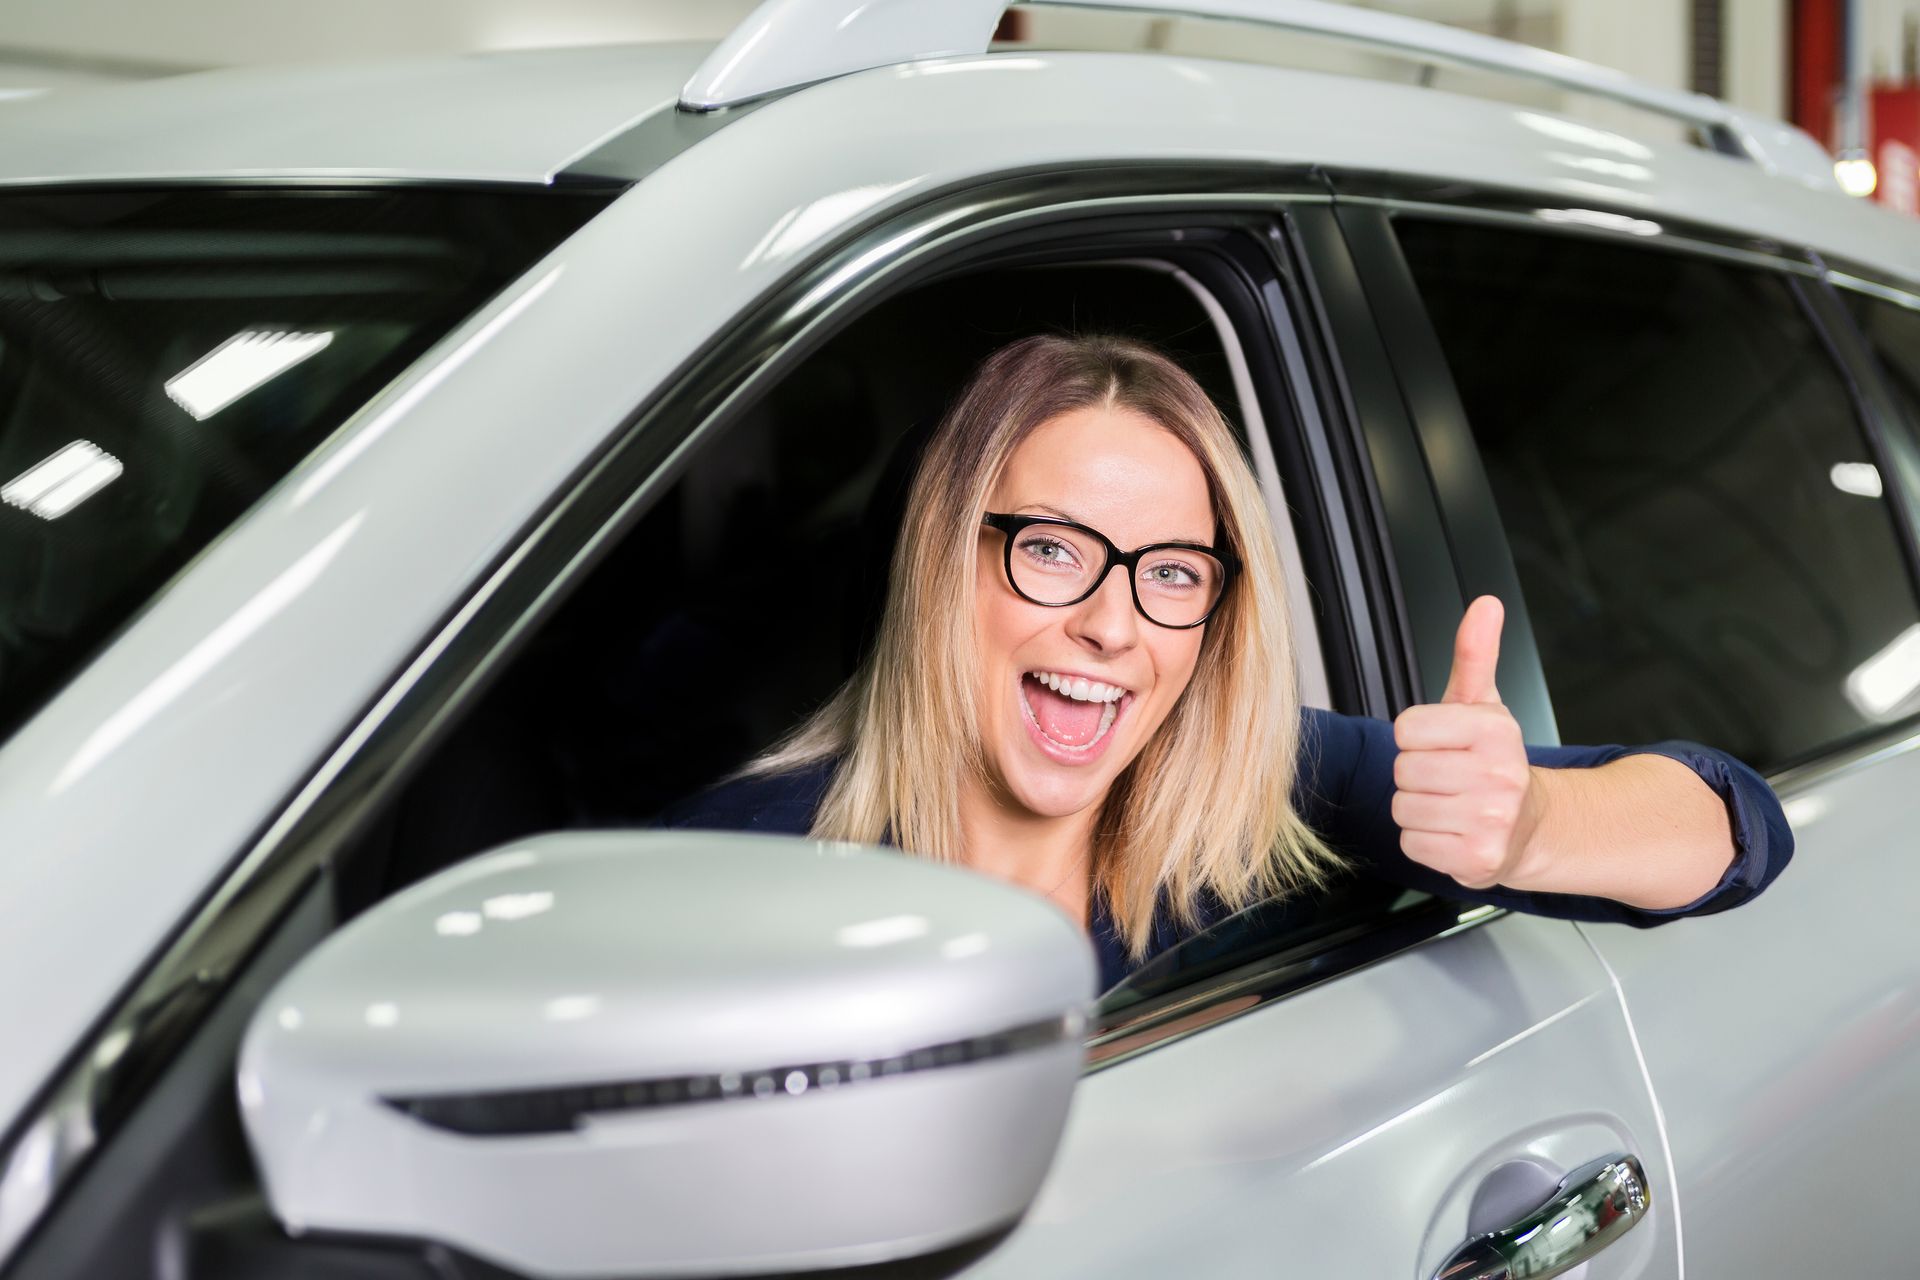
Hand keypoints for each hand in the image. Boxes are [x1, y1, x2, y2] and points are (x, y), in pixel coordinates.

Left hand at [1391, 596, 1544, 890]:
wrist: (1531, 825)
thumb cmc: (1494, 762)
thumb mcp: (1484, 704)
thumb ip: (1475, 654)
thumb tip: (1485, 605)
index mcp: (1496, 730)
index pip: (1407, 728)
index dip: (1417, 737)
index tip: (1443, 743)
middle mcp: (1499, 775)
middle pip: (1403, 769)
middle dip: (1417, 774)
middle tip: (1448, 778)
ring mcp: (1491, 820)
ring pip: (1404, 807)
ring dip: (1418, 808)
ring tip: (1451, 804)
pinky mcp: (1478, 859)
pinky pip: (1412, 843)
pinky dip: (1425, 841)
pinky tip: (1452, 831)